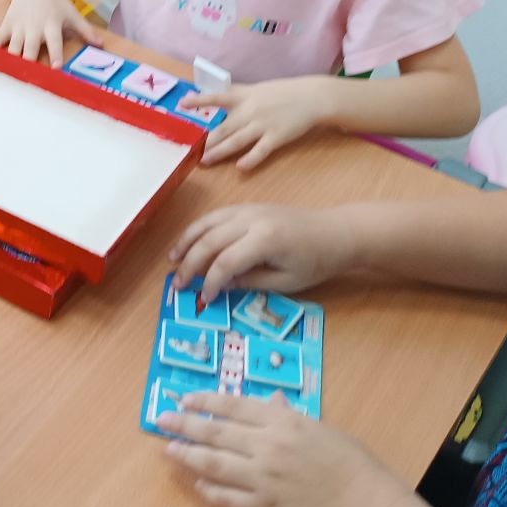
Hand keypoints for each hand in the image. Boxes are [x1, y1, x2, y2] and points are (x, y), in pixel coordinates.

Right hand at [0, 0, 102, 66]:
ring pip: (13, 49)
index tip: (55, 68)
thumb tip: (101, 45)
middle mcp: (34, 28)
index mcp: (51, 25)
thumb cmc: (54, 2)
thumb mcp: (71, 13)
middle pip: (29, 50)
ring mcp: (18, 27)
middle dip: (29, 63)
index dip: (55, 55)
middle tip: (30, 78)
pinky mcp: (6, 25)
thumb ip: (86, 30)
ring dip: (12, 61)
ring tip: (12, 75)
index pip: (55, 43)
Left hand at [156, 393, 409, 506]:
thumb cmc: (352, 464)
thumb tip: (269, 399)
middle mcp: (268, 448)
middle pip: (215, 433)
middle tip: (161, 420)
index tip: (183, 398)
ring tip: (169, 450)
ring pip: (214, 465)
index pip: (233, 406)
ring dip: (188, 456)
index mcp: (283, 422)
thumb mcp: (321, 428)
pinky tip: (197, 484)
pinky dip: (209, 491)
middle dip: (184, 425)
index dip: (204, 401)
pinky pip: (228, 499)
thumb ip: (288, 415)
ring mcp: (263, 481)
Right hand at [170, 204, 350, 301]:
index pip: (225, 262)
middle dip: (190, 264)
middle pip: (209, 241)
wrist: (334, 232)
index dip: (210, 282)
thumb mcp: (286, 282)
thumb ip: (250, 282)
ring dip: (186, 241)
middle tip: (177, 284)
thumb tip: (220, 285)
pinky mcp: (247, 207)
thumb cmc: (315, 261)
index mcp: (265, 239)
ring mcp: (248, 209)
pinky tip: (189, 242)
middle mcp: (252, 219)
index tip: (204, 299)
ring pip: (207, 223)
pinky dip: (198, 229)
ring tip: (172, 260)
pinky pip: (215, 216)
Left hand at [197, 77, 332, 170]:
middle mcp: (250, 110)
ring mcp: (263, 124)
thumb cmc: (283, 93)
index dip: (199, 100)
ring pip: (236, 141)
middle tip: (189, 152)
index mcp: (244, 96)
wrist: (312, 97)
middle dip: (206, 141)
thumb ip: (237, 96)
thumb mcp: (257, 90)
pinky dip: (250, 159)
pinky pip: (261, 150)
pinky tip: (240, 167)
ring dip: (219, 152)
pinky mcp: (277, 136)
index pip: (217, 97)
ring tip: (205, 162)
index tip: (182, 103)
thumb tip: (217, 99)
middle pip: (223, 128)